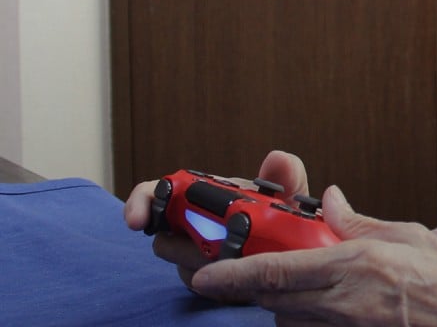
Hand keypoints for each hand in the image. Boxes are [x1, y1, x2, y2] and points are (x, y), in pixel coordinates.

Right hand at [122, 150, 310, 289]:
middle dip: (187, 247)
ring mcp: (196, 257)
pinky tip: (239, 276)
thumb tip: (277, 158)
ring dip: (211, 264)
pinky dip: (221, 281)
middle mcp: (192, 226)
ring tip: (238, 258)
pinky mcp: (207, 283)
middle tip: (211, 249)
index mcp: (204, 198)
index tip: (136, 220)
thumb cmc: (284, 219)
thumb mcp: (289, 196)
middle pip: (164, 239)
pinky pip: (202, 285)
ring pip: (184, 265)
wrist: (293, 254)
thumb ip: (286, 177)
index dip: (141, 203)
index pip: (155, 193)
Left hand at [190, 185, 436, 326]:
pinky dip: (305, 319)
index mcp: (355, 266)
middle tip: (223, 277)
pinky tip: (316, 307)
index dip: (232, 277)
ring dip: (281, 305)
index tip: (203, 276)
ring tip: (288, 287)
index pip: (277, 272)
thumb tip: (329, 200)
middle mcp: (345, 303)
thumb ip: (358, 221)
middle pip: (273, 300)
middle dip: (245, 289)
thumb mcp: (404, 235)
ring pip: (290, 320)